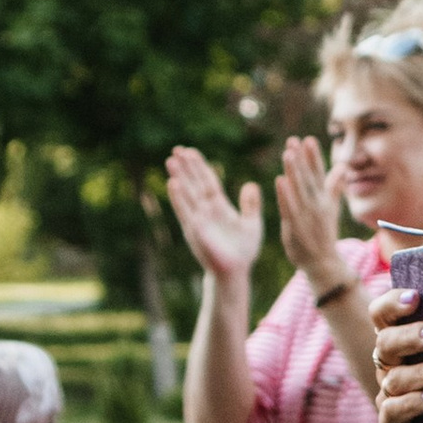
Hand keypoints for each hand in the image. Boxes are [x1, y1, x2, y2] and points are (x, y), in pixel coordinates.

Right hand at [164, 146, 264, 287]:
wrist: (236, 272)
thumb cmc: (243, 251)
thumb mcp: (251, 223)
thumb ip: (250, 204)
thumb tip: (251, 184)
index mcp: (219, 207)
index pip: (207, 181)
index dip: (199, 166)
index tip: (190, 151)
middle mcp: (206, 211)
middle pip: (194, 183)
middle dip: (186, 167)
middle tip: (176, 149)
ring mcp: (199, 219)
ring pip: (188, 193)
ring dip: (180, 177)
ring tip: (171, 160)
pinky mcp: (196, 230)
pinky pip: (186, 210)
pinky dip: (180, 197)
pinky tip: (173, 182)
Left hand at [274, 136, 351, 297]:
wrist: (323, 262)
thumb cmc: (324, 233)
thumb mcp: (331, 207)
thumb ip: (334, 186)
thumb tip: (342, 166)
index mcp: (324, 200)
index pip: (319, 175)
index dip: (314, 157)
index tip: (308, 139)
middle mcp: (317, 205)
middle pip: (308, 178)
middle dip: (302, 159)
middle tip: (294, 140)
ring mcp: (307, 216)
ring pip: (299, 190)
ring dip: (294, 171)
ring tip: (288, 153)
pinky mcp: (295, 227)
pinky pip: (290, 208)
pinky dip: (285, 195)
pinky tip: (280, 180)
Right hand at [371, 287, 422, 422]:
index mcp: (402, 337)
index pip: (382, 313)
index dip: (393, 302)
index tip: (416, 298)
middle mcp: (391, 363)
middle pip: (384, 342)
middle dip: (409, 337)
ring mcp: (389, 393)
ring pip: (392, 378)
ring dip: (419, 373)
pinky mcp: (391, 422)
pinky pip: (392, 411)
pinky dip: (413, 403)